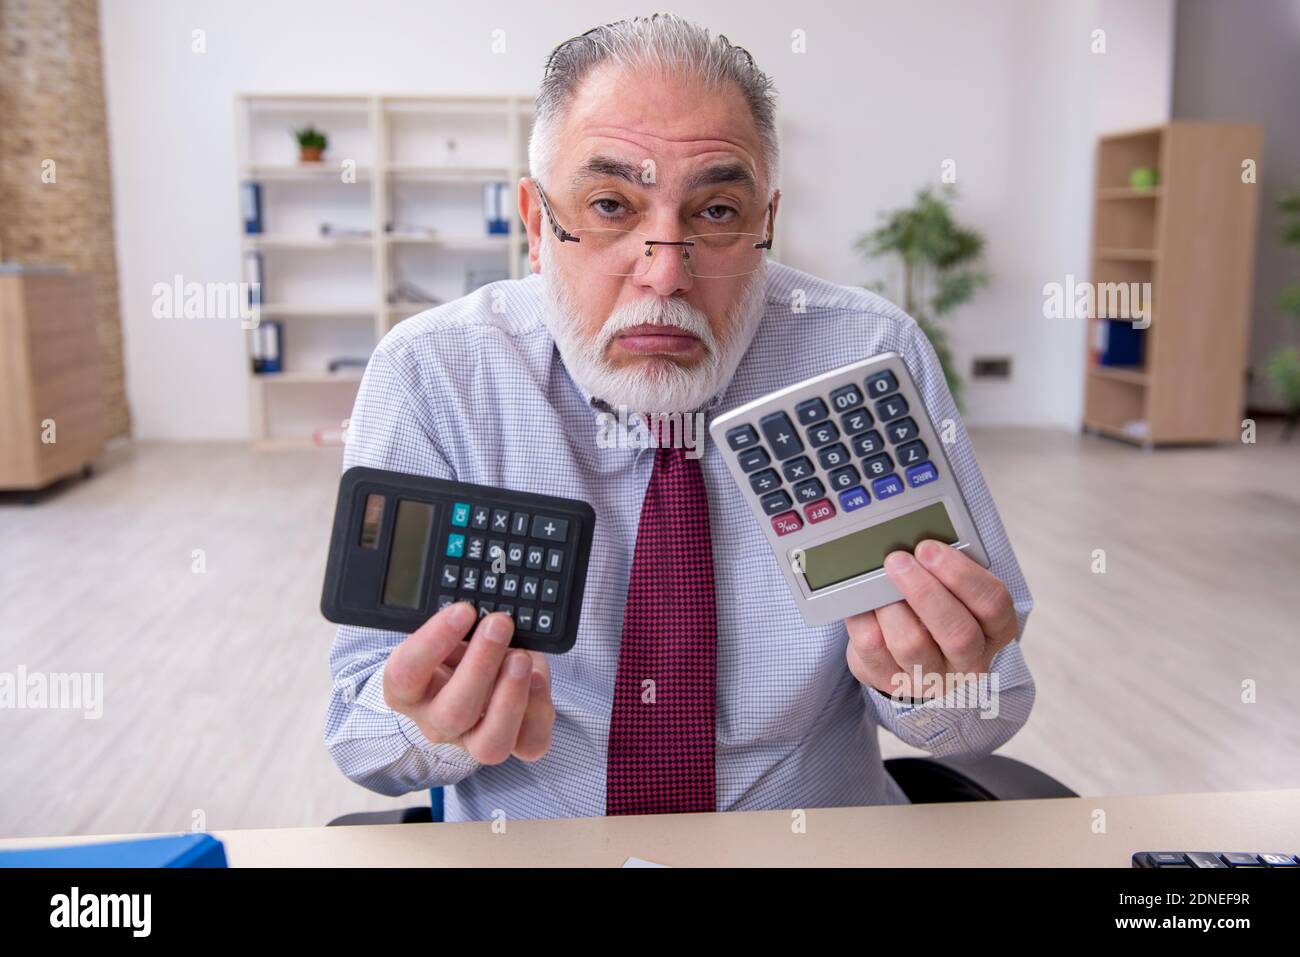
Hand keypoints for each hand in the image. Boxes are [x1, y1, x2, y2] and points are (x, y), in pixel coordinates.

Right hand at [383, 601, 554, 763]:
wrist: (475, 670)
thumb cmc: (457, 649)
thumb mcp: (453, 632)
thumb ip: (464, 626)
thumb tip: (490, 612)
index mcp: (406, 689)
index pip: (407, 673)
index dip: (434, 642)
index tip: (463, 611)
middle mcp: (436, 721)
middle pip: (453, 713)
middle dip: (481, 666)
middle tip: (500, 625)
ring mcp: (472, 740)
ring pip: (490, 744)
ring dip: (511, 697)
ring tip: (522, 657)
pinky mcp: (511, 744)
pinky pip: (530, 744)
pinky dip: (539, 709)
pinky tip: (538, 678)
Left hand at [845, 540, 1016, 698]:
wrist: (904, 656)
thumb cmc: (934, 613)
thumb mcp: (951, 591)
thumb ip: (943, 570)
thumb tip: (911, 538)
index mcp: (994, 629)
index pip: (993, 603)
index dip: (962, 574)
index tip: (930, 548)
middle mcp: (969, 659)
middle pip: (957, 632)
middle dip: (924, 591)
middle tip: (898, 560)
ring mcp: (932, 677)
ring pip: (913, 644)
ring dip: (891, 607)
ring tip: (877, 583)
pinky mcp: (893, 683)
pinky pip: (874, 650)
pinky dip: (863, 619)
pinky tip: (860, 603)